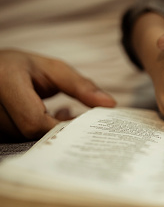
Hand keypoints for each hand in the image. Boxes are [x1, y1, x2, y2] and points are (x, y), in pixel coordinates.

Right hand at [0, 49, 115, 140]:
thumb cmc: (24, 67)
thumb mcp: (53, 69)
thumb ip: (80, 86)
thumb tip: (109, 104)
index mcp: (5, 81)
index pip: (34, 120)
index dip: (61, 127)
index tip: (84, 122)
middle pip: (29, 133)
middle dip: (58, 130)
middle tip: (77, 118)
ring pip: (24, 139)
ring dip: (48, 132)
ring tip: (64, 113)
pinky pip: (17, 139)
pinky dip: (37, 134)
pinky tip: (50, 120)